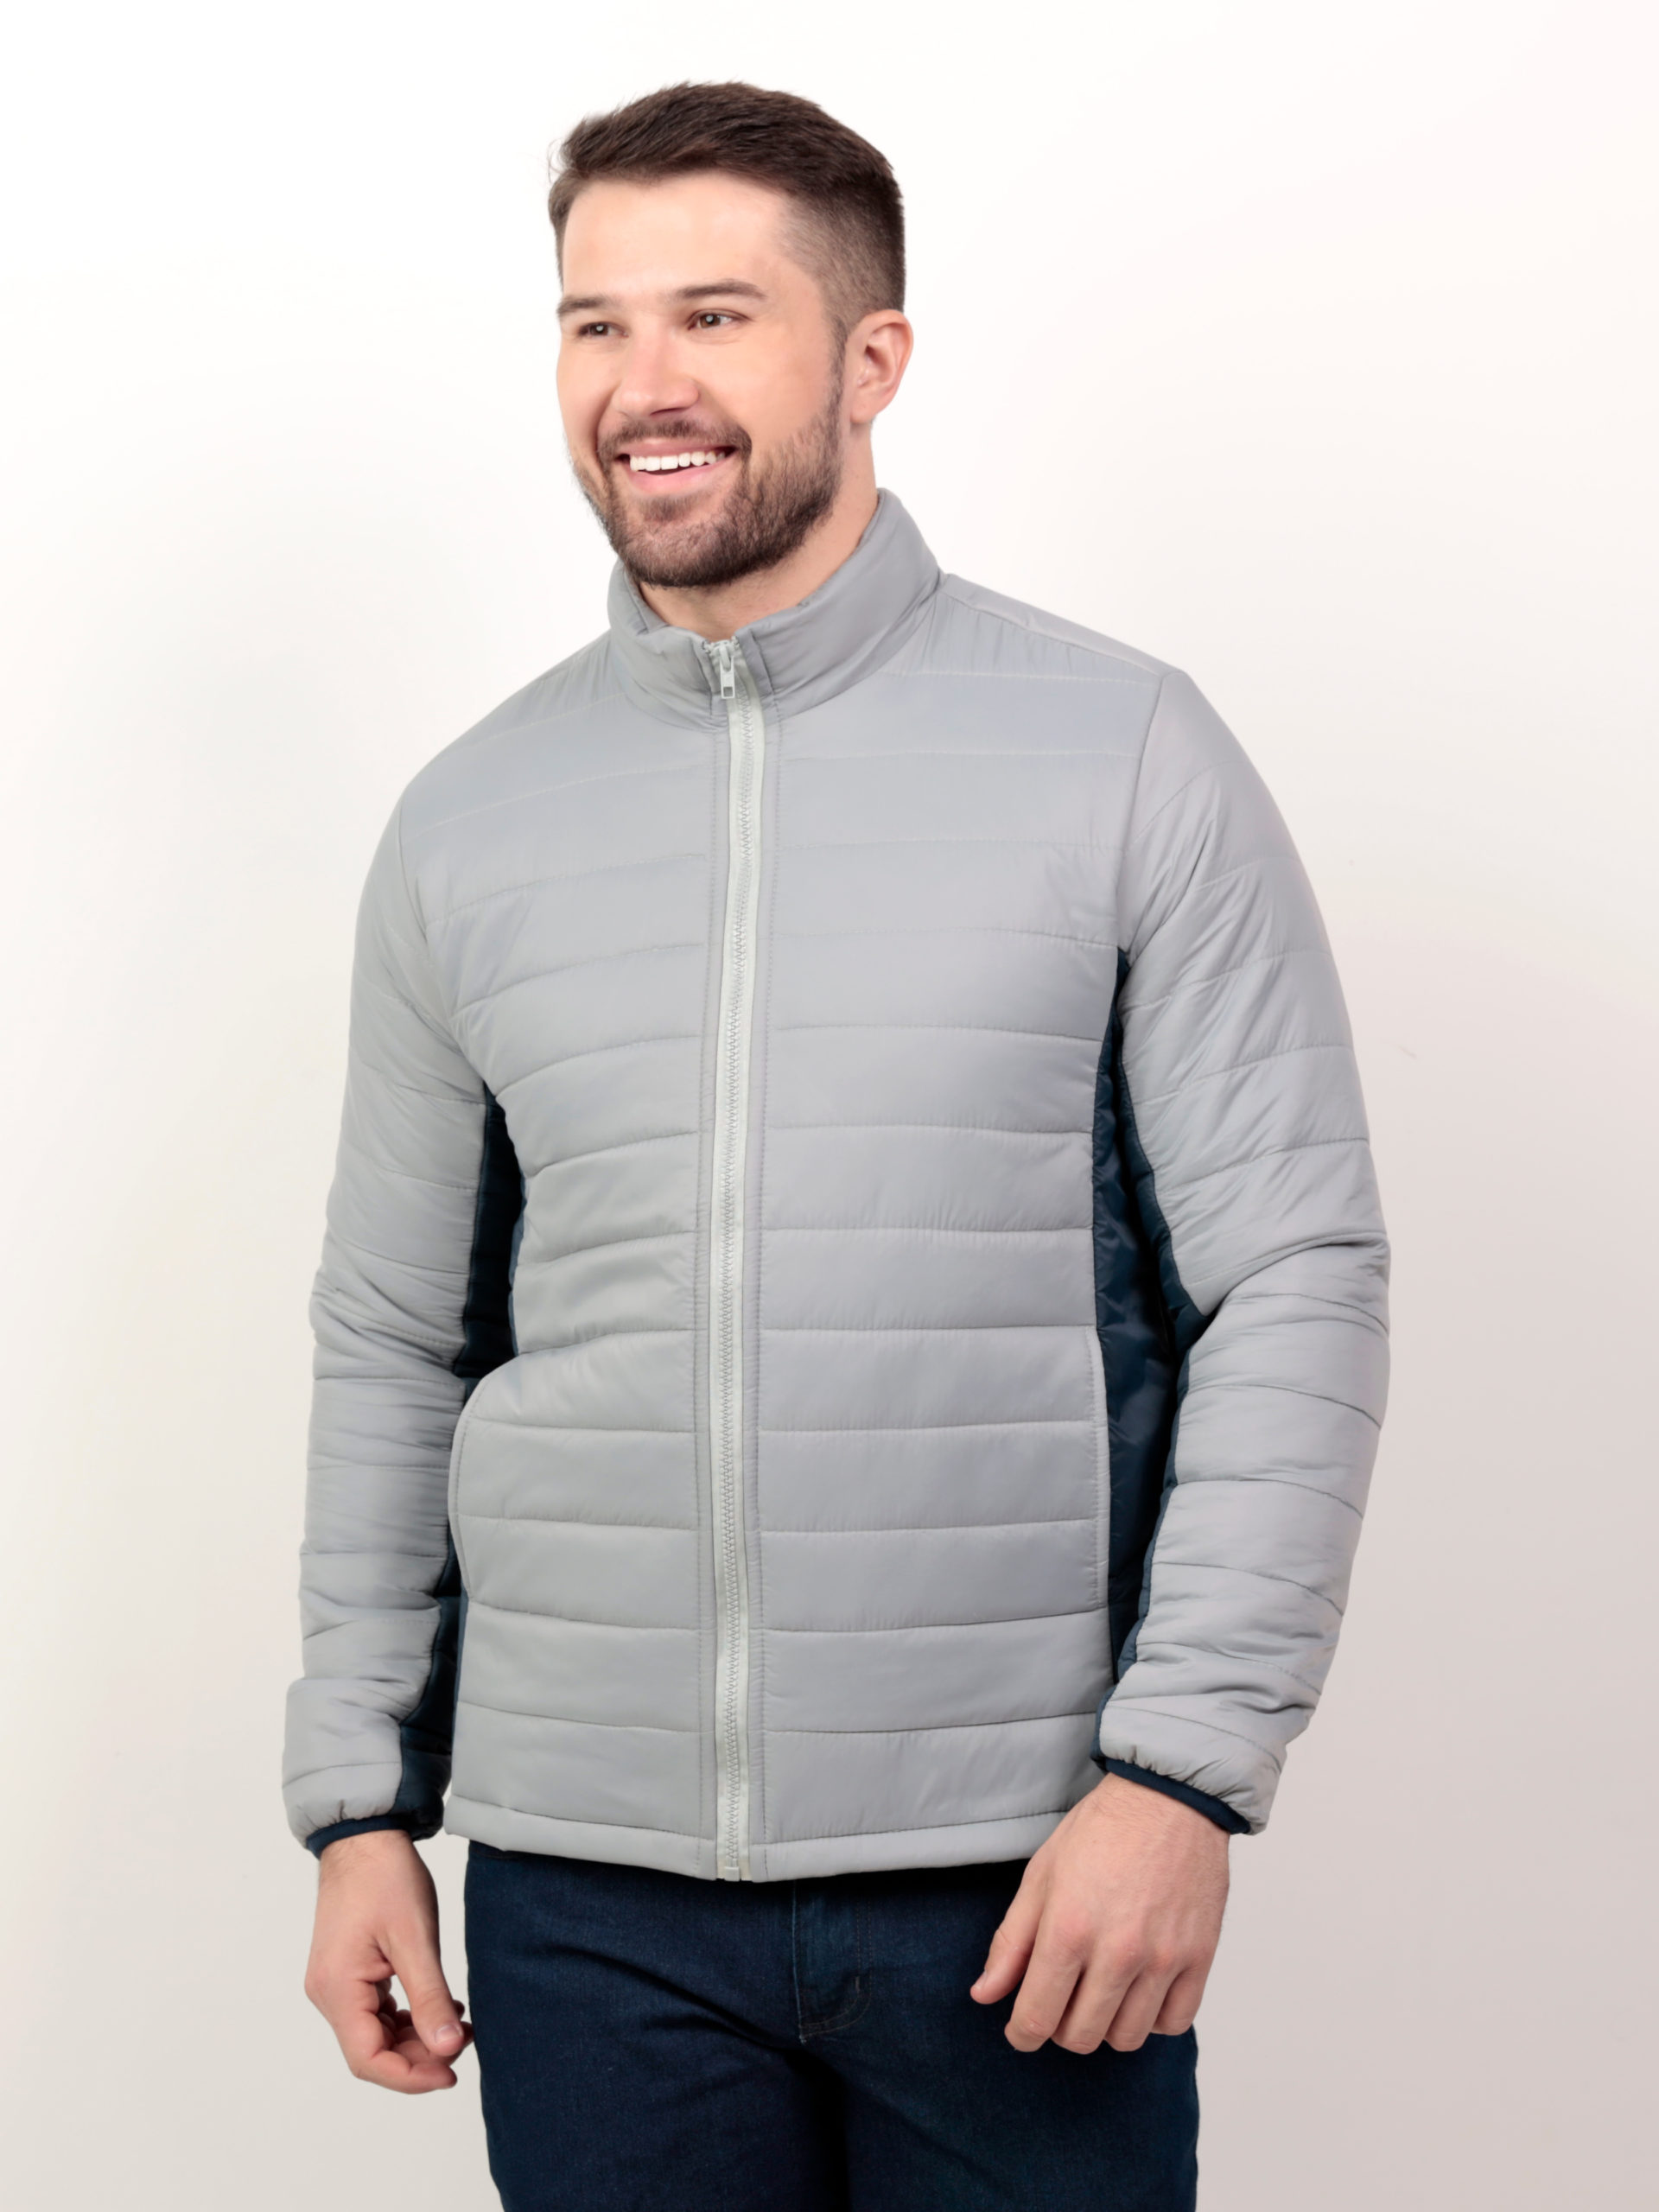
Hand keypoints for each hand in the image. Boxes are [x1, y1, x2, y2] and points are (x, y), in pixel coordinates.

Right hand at [304, 1828, 472, 2091]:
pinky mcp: (348, 1971)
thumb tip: (448, 2049)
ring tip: (459, 2028)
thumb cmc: (385, 1877)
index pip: (368, 2060)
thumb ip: (431, 1997)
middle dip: (418, 2058)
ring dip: (416, 2038)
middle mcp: (329, 1993)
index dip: (410, 2077)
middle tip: (463, 2046)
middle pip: (371, 2051)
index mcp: (338, 1990)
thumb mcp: (415, 1938)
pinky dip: (408, 2017)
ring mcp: (336, 1983)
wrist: (365, 1837)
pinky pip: (376, 2011)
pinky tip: (441, 2007)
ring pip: (375, 2033)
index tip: (451, 2074)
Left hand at [970, 1774, 1229, 2053]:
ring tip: (1101, 1992)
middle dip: (1061, 2028)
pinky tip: (1140, 1989)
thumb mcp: (1041, 1875)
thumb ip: (1011, 1942)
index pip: (1037, 2018)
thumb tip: (985, 1994)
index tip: (1022, 2030)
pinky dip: (1153, 2018)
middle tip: (1061, 2000)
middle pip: (1081, 2037)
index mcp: (1068, 1929)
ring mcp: (1163, 1958)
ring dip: (1107, 2025)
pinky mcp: (1199, 1958)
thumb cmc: (1101, 1830)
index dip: (1022, 2034)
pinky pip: (1174, 2023)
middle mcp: (1117, 1952)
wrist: (1168, 1798)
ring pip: (1127, 2038)